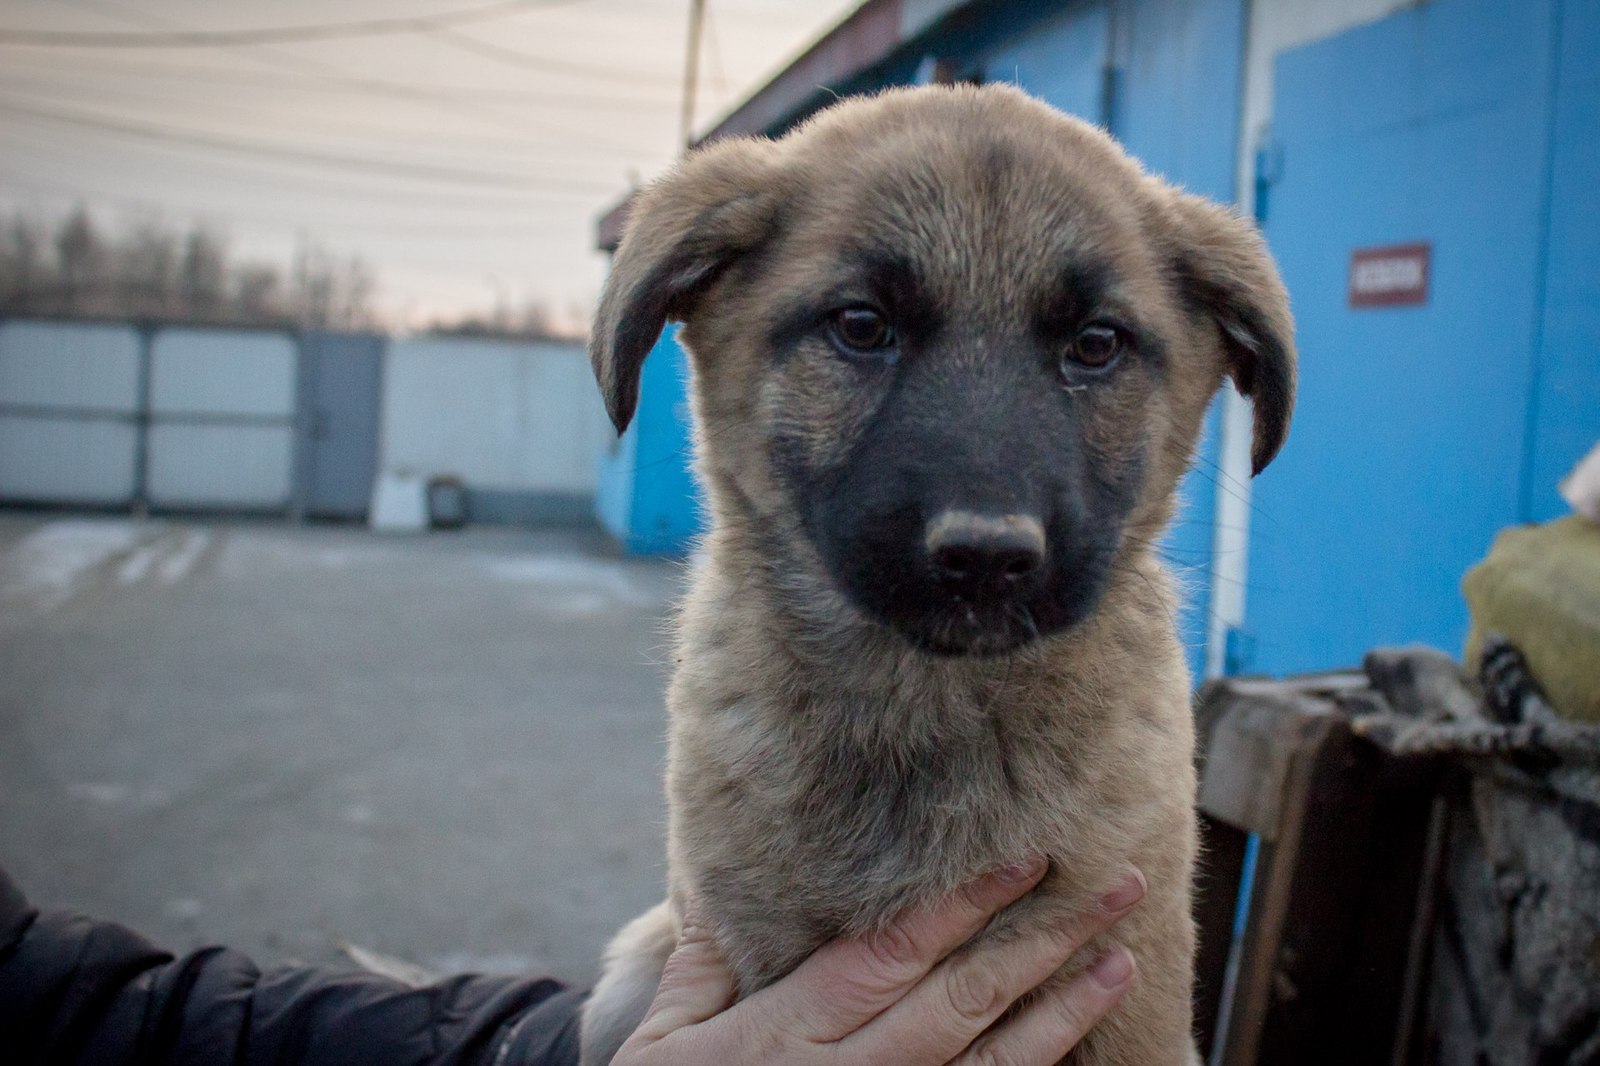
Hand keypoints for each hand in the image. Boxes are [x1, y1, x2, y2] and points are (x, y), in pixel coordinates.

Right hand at [610, 857, 1143, 1065]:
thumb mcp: (661, 1042)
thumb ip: (700, 966)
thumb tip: (716, 890)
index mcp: (791, 1032)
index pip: (898, 952)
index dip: (967, 901)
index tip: (1027, 856)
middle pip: (968, 999)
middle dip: (1048, 940)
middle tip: (1117, 886)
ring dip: (1066, 1013)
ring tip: (1121, 962)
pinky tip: (1075, 1048)